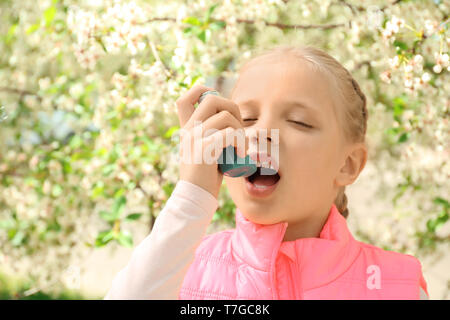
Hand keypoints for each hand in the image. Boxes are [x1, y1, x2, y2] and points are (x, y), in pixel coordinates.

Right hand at [175, 84, 247, 198]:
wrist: (195, 197)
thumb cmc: (206, 176)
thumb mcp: (206, 150)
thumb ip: (213, 135)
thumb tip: (231, 120)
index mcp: (186, 129)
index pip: (185, 98)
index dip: (202, 91)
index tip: (219, 107)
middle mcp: (188, 130)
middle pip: (211, 98)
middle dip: (232, 108)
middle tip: (238, 129)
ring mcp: (194, 138)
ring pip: (225, 117)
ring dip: (240, 129)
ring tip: (240, 147)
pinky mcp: (204, 149)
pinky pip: (229, 134)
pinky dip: (240, 142)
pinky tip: (240, 155)